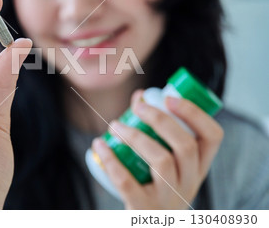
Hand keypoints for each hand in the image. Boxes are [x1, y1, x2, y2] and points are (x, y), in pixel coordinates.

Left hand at [92, 89, 223, 208]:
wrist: (149, 223)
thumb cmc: (154, 185)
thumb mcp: (165, 163)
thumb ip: (154, 129)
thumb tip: (139, 97)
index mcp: (198, 166)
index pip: (213, 136)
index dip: (195, 113)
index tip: (170, 98)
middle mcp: (189, 182)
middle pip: (185, 146)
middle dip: (160, 120)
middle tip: (138, 108)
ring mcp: (168, 198)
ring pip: (161, 161)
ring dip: (136, 137)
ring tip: (115, 125)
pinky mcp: (143, 208)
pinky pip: (127, 182)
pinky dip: (111, 160)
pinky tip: (99, 145)